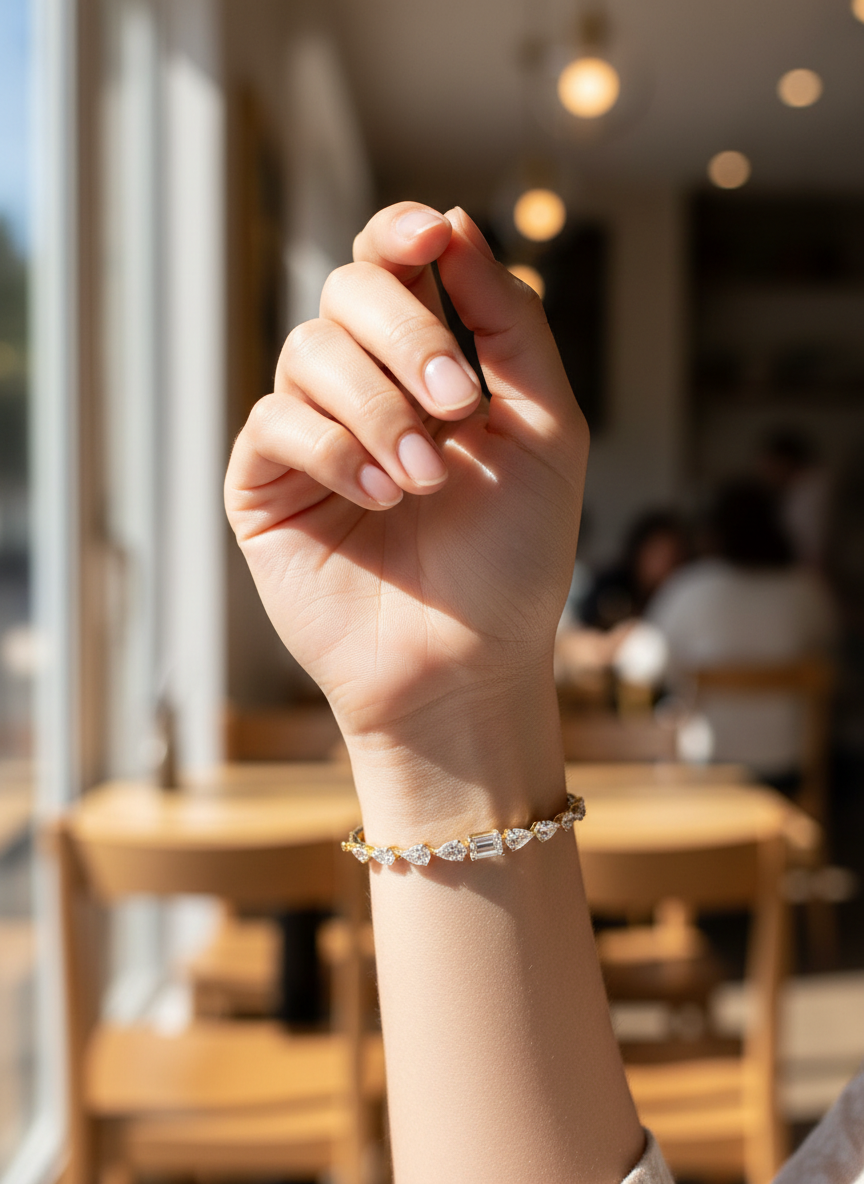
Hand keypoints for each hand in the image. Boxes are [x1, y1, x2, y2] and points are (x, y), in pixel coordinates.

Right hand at [225, 204, 587, 823]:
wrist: (466, 664)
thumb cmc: (514, 557)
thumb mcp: (548, 431)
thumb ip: (512, 327)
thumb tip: (456, 223)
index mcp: (427, 365)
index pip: (394, 264)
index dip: (402, 233)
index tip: (432, 236)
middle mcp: (363, 387)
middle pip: (348, 289)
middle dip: (406, 335)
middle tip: (456, 405)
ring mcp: (310, 433)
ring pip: (310, 352)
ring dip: (379, 409)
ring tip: (420, 484)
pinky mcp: (264, 482)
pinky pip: (277, 421)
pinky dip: (336, 451)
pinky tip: (377, 500)